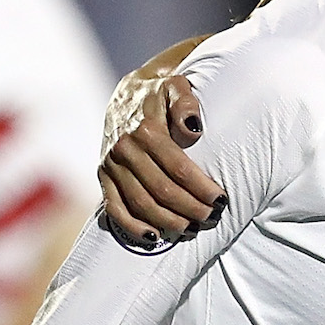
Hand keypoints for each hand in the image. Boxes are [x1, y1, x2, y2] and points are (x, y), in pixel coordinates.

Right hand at [97, 73, 222, 247]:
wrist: (130, 93)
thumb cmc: (162, 93)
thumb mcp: (177, 86)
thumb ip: (186, 104)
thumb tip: (193, 129)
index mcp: (145, 129)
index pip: (179, 169)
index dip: (201, 189)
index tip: (222, 200)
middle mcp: (125, 149)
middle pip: (162, 190)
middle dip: (190, 209)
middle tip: (212, 218)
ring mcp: (111, 164)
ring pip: (141, 204)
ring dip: (168, 221)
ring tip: (192, 229)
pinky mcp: (103, 175)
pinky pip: (114, 208)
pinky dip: (132, 227)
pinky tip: (154, 238)